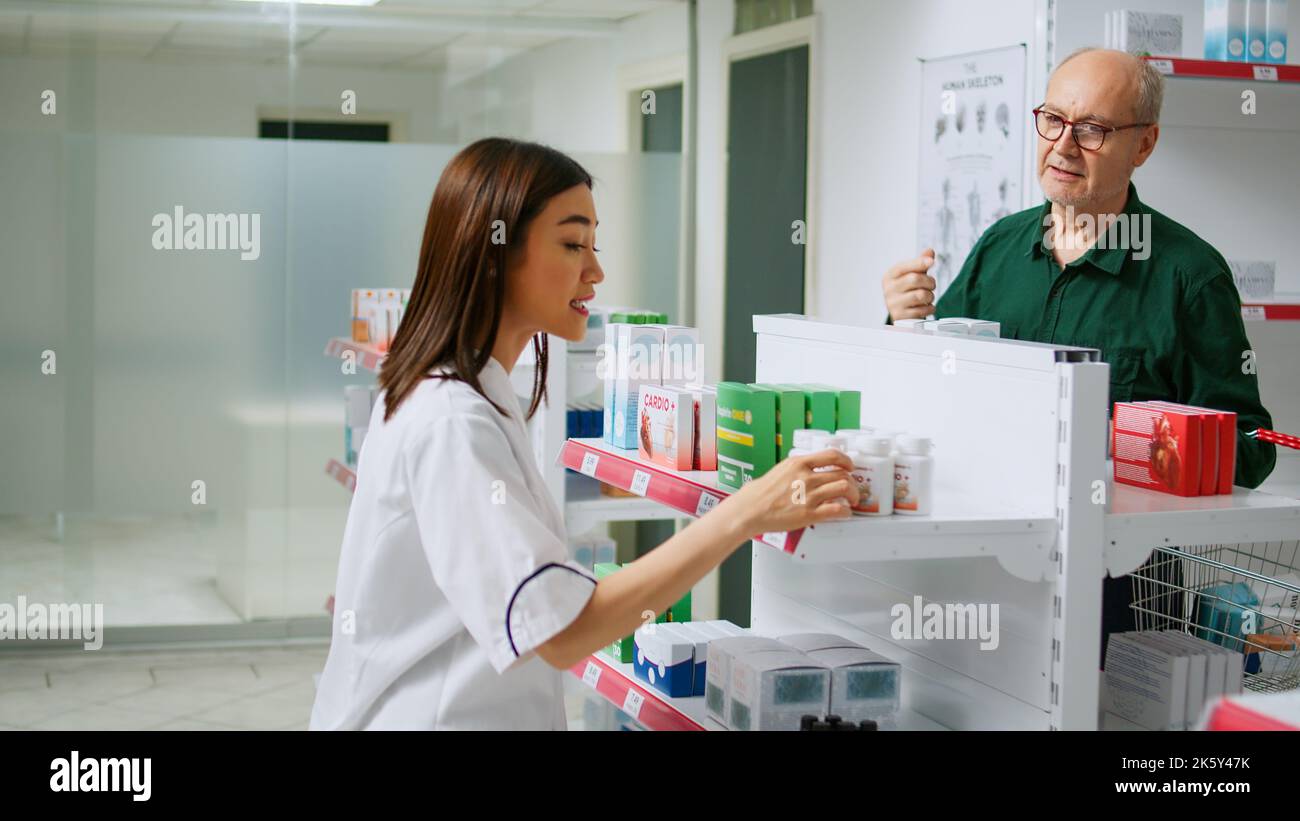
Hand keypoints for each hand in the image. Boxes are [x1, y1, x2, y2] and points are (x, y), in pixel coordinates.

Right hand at [717, 449, 858, 536]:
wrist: (749, 510)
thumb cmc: (759, 493)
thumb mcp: (780, 470)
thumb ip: (798, 469)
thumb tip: (811, 470)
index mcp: (799, 463)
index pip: (832, 455)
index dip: (847, 461)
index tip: (850, 467)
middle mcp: (806, 477)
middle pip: (842, 474)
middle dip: (852, 483)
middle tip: (852, 489)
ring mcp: (809, 495)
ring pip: (844, 489)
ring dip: (853, 495)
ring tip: (852, 501)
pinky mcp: (809, 513)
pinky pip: (837, 510)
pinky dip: (845, 511)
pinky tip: (843, 513)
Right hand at [883, 249, 937, 320]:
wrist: (902, 312)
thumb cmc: (907, 290)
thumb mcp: (913, 274)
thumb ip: (921, 262)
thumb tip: (929, 251)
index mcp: (890, 276)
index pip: (904, 267)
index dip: (919, 263)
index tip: (931, 261)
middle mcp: (888, 289)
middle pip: (915, 279)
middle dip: (929, 281)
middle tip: (931, 285)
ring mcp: (892, 304)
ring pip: (920, 295)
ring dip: (930, 296)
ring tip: (928, 296)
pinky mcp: (900, 316)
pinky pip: (922, 310)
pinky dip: (929, 308)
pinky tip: (926, 306)